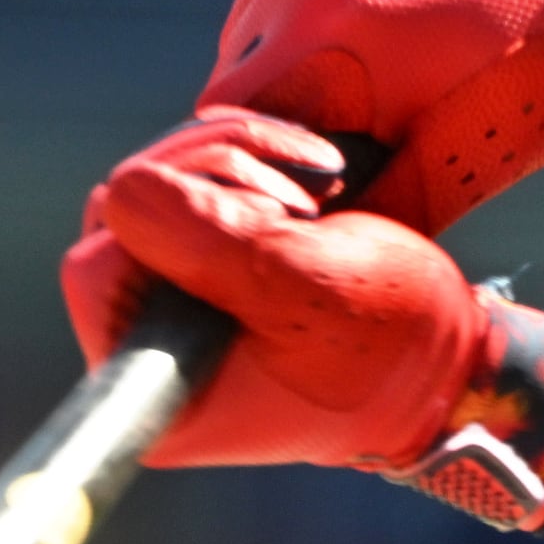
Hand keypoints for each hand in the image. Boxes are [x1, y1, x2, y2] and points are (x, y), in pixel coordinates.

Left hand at [60, 111, 543, 526]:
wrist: (445, 356)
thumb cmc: (389, 342)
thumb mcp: (310, 286)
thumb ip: (211, 241)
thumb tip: (123, 187)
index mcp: (156, 387)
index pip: (99, 263)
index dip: (177, 212)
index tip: (272, 217)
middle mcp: (144, 351)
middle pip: (122, 213)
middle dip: (213, 174)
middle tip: (306, 198)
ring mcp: (168, 306)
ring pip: (155, 186)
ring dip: (237, 158)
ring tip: (316, 187)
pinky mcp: (198, 269)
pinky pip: (186, 185)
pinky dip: (244, 156)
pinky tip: (303, 173)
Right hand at [201, 0, 543, 231]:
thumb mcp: (491, 142)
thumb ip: (394, 194)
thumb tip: (328, 244)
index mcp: (335, 39)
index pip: (233, 122)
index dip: (268, 157)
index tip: (314, 170)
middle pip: (240, 65)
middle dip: (287, 100)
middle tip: (359, 113)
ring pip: (259, 8)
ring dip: (300, 40)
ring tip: (383, 50)